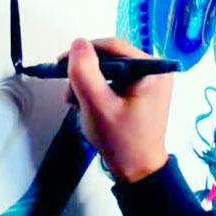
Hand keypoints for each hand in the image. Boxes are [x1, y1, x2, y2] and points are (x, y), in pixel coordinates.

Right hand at [64, 38, 171, 182]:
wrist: (138, 171)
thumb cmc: (122, 141)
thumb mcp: (97, 105)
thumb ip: (85, 72)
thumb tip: (78, 44)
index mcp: (152, 69)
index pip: (112, 46)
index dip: (84, 52)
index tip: (61, 64)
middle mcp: (155, 70)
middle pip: (111, 57)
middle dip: (86, 73)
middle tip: (70, 93)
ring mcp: (150, 82)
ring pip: (110, 69)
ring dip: (90, 83)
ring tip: (77, 103)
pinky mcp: (143, 92)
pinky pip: (116, 80)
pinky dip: (99, 90)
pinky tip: (89, 105)